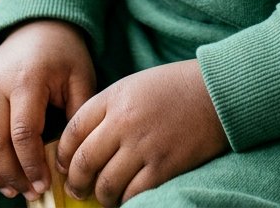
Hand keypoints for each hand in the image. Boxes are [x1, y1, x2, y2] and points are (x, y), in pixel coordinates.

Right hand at [0, 19, 95, 201]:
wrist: (39, 25)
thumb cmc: (63, 55)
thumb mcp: (80, 77)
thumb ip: (77, 115)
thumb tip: (68, 156)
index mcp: (27, 80)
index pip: (23, 134)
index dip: (31, 165)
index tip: (43, 184)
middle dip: (10, 175)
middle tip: (28, 192)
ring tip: (8, 188)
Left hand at [56, 59, 229, 205]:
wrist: (217, 92)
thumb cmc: (175, 87)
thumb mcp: (135, 85)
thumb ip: (108, 109)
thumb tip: (84, 143)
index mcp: (115, 97)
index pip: (73, 131)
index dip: (62, 153)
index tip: (63, 164)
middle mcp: (125, 122)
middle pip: (83, 161)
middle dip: (75, 181)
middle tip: (77, 188)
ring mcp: (144, 145)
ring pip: (105, 185)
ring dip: (100, 196)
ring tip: (104, 196)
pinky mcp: (163, 166)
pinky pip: (132, 195)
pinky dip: (125, 201)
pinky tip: (127, 197)